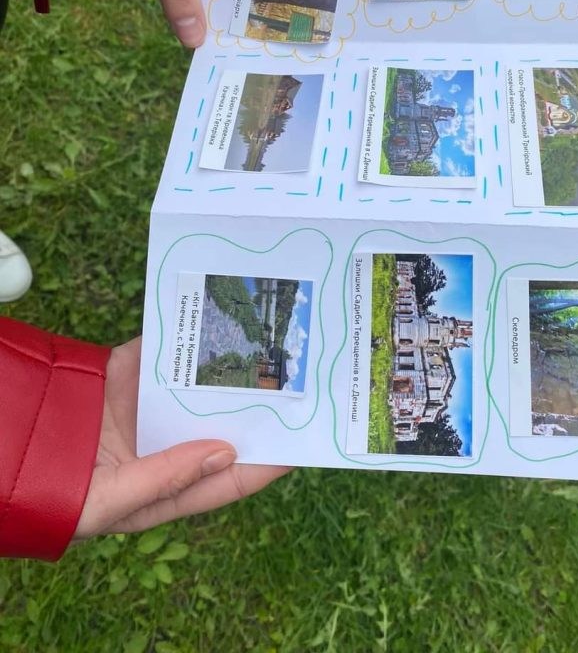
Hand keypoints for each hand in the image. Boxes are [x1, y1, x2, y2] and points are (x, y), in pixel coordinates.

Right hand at [74, 337, 288, 539]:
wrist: (2, 444)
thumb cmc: (53, 493)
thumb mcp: (109, 503)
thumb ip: (168, 478)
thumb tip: (226, 450)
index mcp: (168, 484)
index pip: (230, 477)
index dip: (267, 461)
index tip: (302, 441)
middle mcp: (169, 442)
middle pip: (224, 423)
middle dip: (256, 405)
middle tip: (297, 380)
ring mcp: (151, 405)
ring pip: (203, 385)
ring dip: (230, 367)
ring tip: (268, 344)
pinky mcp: (132, 373)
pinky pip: (170, 353)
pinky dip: (191, 338)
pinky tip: (218, 321)